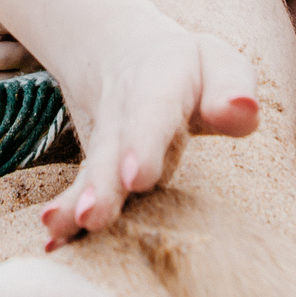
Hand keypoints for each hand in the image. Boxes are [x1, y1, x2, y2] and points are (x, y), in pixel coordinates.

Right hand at [36, 10, 257, 246]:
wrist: (127, 54)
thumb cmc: (191, 71)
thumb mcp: (217, 62)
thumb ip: (231, 86)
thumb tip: (242, 110)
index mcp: (158, 84)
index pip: (151, 113)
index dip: (143, 143)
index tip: (135, 178)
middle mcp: (124, 115)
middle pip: (111, 148)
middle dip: (102, 184)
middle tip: (92, 216)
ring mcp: (106, 142)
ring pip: (92, 172)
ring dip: (77, 202)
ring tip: (58, 228)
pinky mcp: (97, 169)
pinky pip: (80, 191)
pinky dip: (65, 215)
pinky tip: (53, 242)